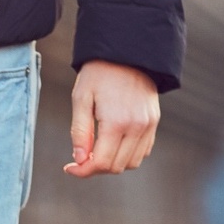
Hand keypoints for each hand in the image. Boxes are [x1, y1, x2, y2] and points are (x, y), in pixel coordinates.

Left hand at [63, 60, 160, 177]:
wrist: (128, 52)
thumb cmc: (99, 73)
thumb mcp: (81, 99)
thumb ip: (80, 132)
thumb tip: (79, 160)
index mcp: (117, 122)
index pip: (101, 163)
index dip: (82, 171)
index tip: (69, 167)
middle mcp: (137, 126)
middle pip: (115, 167)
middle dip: (94, 168)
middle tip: (80, 158)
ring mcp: (149, 125)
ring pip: (131, 163)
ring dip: (112, 163)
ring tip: (96, 151)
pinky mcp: (154, 122)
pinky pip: (143, 151)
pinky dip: (127, 155)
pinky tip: (112, 144)